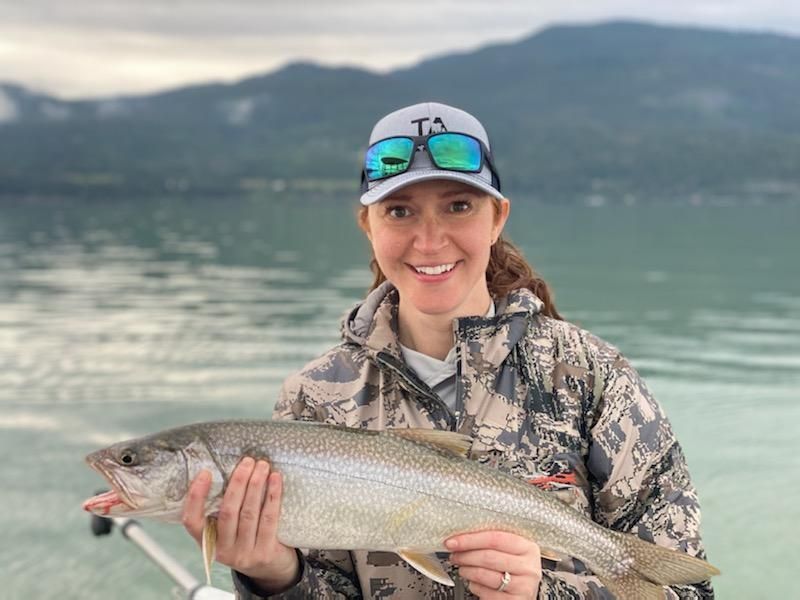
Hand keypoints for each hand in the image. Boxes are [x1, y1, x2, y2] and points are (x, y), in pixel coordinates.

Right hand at [182, 458, 299, 592]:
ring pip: (249, 513)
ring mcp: (244, 553)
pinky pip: (269, 519)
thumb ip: (223, 509)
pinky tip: (275, 480)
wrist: (269, 568)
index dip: (196, 497)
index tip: (205, 473)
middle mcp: (223, 550)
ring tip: (262, 466)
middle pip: (227, 512)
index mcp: (207, 542)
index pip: (192, 522)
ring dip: (256, 485)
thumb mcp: (227, 530)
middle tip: (247, 462)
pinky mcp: (265, 552)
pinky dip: (273, 496)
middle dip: (238, 483)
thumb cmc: (245, 539)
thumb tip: (226, 470)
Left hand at [445, 531, 541, 598]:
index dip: (470, 539)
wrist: (522, 593)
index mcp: (527, 548)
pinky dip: (474, 586)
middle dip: (465, 555)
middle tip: (454, 555)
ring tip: (462, 568)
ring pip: (484, 575)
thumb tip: (462, 536)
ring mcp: (522, 586)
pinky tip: (473, 582)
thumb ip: (491, 542)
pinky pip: (485, 592)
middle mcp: (528, 567)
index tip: (453, 541)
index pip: (495, 538)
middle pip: (488, 556)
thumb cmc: (513, 568)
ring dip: (466, 570)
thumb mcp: (510, 551)